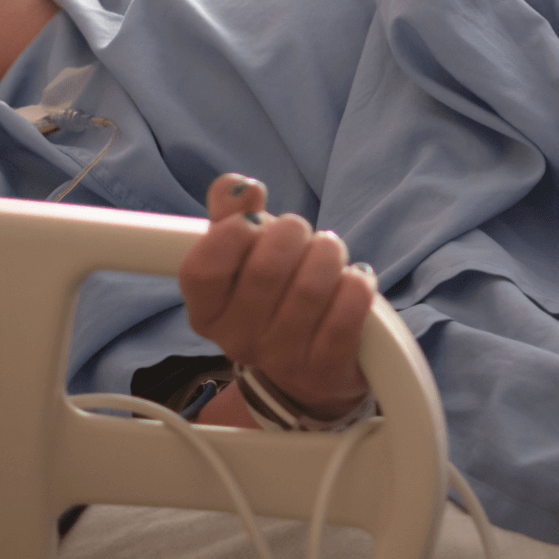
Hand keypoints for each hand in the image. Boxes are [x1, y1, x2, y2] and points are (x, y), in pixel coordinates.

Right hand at [178, 174, 376, 419]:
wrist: (310, 363)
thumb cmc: (274, 291)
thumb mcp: (244, 251)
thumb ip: (231, 212)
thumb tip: (241, 189)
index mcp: (206, 312)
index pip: (203, 269)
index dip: (233, 232)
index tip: (255, 222)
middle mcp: (236, 340)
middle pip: (265, 269)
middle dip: (293, 233)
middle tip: (301, 233)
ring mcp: (280, 359)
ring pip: (311, 288)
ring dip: (328, 254)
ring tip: (329, 252)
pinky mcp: (324, 369)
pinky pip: (346, 313)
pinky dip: (356, 285)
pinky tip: (352, 280)